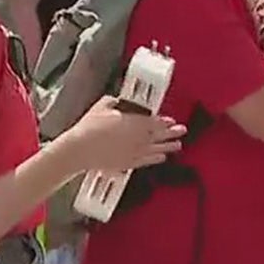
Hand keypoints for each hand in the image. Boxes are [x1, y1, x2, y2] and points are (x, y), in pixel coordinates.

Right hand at [68, 97, 185, 172]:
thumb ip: (113, 101)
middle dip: (172, 133)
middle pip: (160, 135)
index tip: (171, 121)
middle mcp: (138, 138)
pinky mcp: (127, 163)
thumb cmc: (90, 128)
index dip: (165, 121)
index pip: (155, 122)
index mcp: (134, 122)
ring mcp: (134, 152)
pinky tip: (162, 158)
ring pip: (156, 149)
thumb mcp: (102, 106)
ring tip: (178, 146)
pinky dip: (156, 159)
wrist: (80, 149)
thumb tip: (117, 100)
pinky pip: (147, 161)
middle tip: (182, 130)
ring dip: (169, 147)